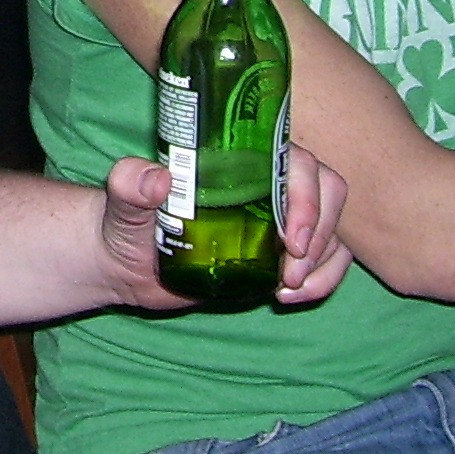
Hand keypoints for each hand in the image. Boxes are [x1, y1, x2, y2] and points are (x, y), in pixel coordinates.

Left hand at [96, 144, 351, 310]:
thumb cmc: (124, 221)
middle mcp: (265, 181)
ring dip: (324, 261)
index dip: (305, 195)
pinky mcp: (280, 249)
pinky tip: (289, 295)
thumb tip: (157, 178)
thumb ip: (128, 185)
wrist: (123, 261)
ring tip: (287, 288)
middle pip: (327, 189)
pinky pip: (327, 256)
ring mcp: (277, 216)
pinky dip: (323, 278)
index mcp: (238, 158)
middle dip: (319, 232)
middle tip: (289, 269)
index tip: (289, 239)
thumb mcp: (122, 203)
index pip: (295, 159)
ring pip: (332, 225)